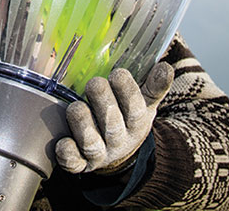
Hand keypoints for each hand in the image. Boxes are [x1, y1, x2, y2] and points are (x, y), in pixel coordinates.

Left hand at [55, 62, 173, 173]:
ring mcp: (99, 152)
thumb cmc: (128, 117)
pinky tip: (62, 142)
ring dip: (82, 123)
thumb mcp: (145, 102)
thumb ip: (155, 86)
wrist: (119, 153)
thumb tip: (166, 67)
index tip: (118, 74)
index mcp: (136, 122)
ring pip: (91, 142)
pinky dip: (67, 154)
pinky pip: (73, 162)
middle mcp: (118, 140)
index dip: (126, 90)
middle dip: (102, 100)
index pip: (135, 108)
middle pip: (112, 124)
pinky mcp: (80, 162)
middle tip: (95, 84)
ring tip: (76, 107)